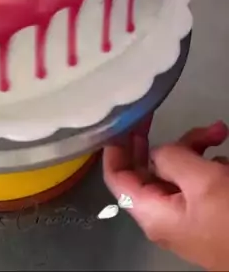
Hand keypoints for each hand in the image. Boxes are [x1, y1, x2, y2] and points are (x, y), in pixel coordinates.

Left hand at [103, 119, 228, 270]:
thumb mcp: (201, 181)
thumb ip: (170, 158)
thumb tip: (157, 153)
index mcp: (151, 211)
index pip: (115, 176)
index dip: (115, 147)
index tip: (123, 119)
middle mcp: (162, 215)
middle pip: (146, 170)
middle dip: (159, 140)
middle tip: (158, 116)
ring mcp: (186, 216)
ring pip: (177, 172)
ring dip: (193, 148)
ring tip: (219, 132)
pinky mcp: (208, 215)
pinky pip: (198, 183)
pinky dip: (208, 164)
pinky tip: (224, 155)